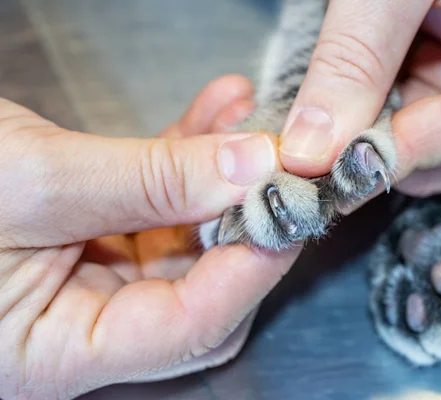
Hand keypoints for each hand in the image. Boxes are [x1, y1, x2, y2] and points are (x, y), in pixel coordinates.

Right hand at [0, 75, 299, 398]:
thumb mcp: (33, 185)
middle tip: (277, 171)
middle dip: (241, 226)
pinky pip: (157, 202)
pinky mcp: (94, 234)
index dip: (246, 271)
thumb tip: (248, 166)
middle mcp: (80, 326)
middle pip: (196, 290)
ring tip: (249, 124)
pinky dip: (186, 158)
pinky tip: (215, 113)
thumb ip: (150, 181)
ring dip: (221, 179)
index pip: (184, 329)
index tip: (287, 211)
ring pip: (184, 240)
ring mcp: (91, 280)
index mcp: (53, 355)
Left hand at [278, 0, 440, 197]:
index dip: (417, 152)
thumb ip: (354, 58)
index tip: (342, 164)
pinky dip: (383, 113)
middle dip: (405, 154)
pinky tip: (352, 102)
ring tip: (340, 118)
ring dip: (390, 136)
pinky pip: (425, 104)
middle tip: (334, 153)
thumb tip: (313, 149)